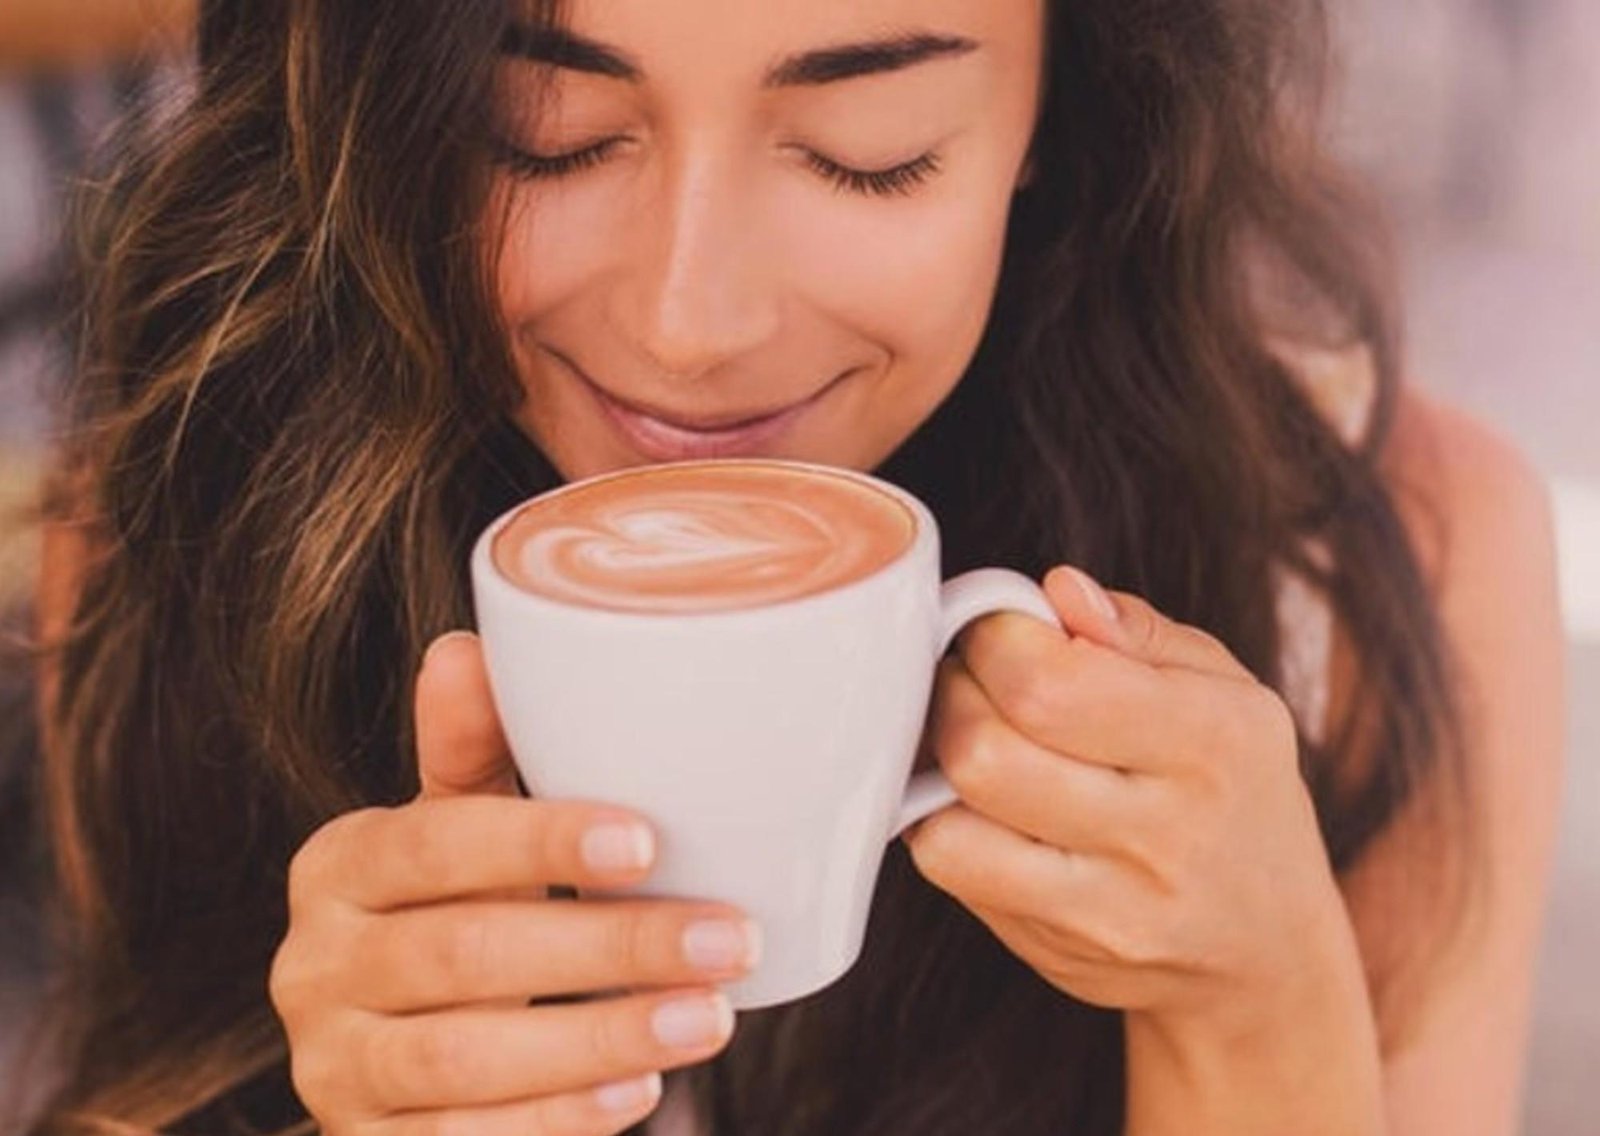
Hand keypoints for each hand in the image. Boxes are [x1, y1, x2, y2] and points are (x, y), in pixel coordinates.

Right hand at [268, 633, 760, 1135]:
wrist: (396, 1064)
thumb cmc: (453, 916)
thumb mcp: (458, 834)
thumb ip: (470, 754)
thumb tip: (466, 647)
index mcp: (338, 866)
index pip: (433, 842)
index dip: (538, 841)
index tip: (647, 842)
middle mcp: (313, 965)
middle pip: (463, 953)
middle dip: (608, 947)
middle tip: (729, 938)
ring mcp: (332, 1067)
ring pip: (466, 1058)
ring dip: (600, 1037)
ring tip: (710, 1017)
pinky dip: (557, 1119)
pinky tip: (639, 1091)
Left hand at [905, 566, 1359, 1037]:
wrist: (1268, 954)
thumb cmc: (1234, 794)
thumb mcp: (1225, 692)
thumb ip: (1138, 631)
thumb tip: (1056, 590)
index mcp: (1214, 741)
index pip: (1050, 682)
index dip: (996, 638)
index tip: (1002, 629)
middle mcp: (1166, 831)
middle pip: (985, 748)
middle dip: (954, 690)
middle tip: (974, 677)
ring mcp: (1109, 906)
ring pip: (954, 817)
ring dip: (937, 760)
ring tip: (973, 735)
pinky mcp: (1056, 950)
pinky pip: (952, 869)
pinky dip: (940, 820)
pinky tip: (975, 801)